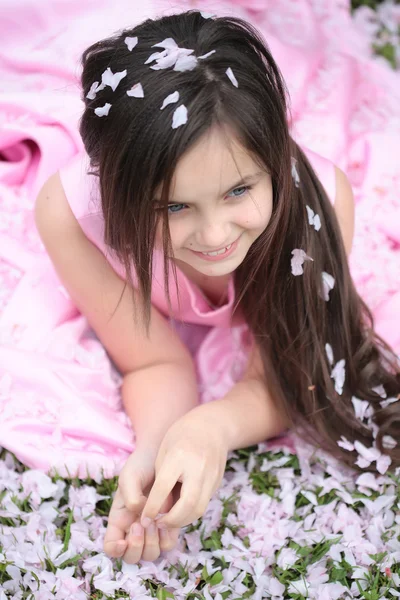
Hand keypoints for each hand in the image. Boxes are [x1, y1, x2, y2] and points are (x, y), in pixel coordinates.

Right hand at [103, 447, 180, 562]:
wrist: (162, 454)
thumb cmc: (141, 465)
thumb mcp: (130, 476)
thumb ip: (130, 495)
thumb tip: (139, 514)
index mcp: (119, 519)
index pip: (111, 546)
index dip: (115, 550)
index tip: (123, 540)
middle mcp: (134, 528)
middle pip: (132, 557)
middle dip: (136, 547)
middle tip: (141, 525)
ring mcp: (152, 529)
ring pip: (150, 554)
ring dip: (152, 544)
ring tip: (155, 521)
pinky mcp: (169, 524)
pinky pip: (168, 544)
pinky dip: (167, 538)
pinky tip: (167, 521)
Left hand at [140, 407, 228, 530]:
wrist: (211, 425)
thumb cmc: (181, 435)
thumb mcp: (164, 451)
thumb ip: (161, 478)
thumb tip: (158, 508)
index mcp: (178, 457)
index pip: (163, 488)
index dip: (152, 507)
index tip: (145, 518)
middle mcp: (197, 468)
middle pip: (187, 504)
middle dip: (171, 520)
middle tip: (158, 524)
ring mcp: (211, 476)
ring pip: (199, 509)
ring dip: (182, 521)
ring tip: (168, 522)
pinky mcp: (217, 482)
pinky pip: (204, 504)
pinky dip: (191, 513)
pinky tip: (180, 514)